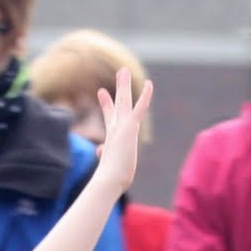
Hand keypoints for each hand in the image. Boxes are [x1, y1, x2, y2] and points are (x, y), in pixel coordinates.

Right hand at [91, 67, 153, 192]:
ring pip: (124, 102)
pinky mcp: (129, 127)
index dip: (107, 105)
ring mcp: (121, 126)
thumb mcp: (110, 167)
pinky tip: (150, 85)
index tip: (102, 93)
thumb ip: (105, 157)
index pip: (109, 117)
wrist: (110, 179)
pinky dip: (145, 96)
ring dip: (124, 86)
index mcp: (112, 137)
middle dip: (119, 88)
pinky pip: (139, 107)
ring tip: (124, 71)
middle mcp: (115, 129)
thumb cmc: (110, 179)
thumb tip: (100, 153)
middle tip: (121, 73)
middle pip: (117, 104)